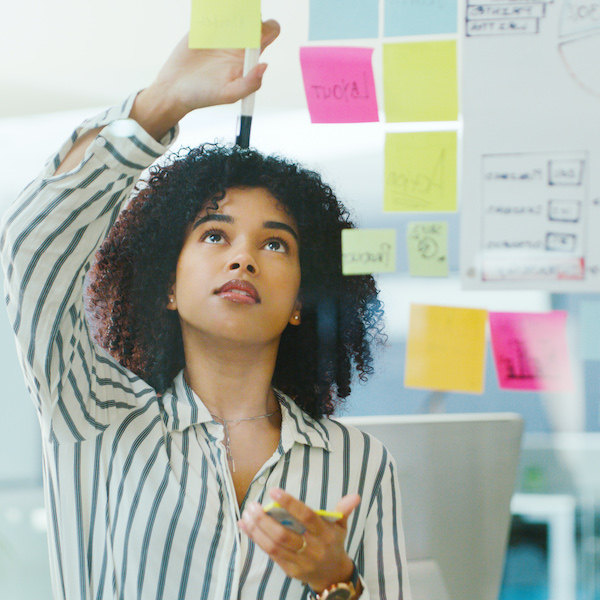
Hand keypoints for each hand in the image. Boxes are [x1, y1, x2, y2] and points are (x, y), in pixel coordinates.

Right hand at [130, 20, 279, 139]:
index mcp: (249, 56)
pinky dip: (215, 9)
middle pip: (255, 16)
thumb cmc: (204, 95)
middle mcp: (240, 41)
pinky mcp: (205, 24)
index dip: (264, 28)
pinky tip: (207, 22)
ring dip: (234, 10)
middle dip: (250, 14)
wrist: (174, 89)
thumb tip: (264, 66)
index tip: (250, 34)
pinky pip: (216, 9)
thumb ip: (250, 84)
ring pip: (238, 10)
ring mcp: (223, 31)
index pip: (268, 33)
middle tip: (234, 26)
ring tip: (220, 27)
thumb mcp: (229, 94)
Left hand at [238, 488, 359, 592]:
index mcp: (325, 534)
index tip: (273, 490)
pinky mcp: (290, 570)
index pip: (306, 516)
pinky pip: (271, 554)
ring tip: (246, 514)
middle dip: (265, 520)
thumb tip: (355, 496)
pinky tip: (246, 526)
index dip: (289, 503)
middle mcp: (312, 548)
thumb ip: (343, 510)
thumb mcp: (340, 526)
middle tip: (253, 505)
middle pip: (284, 535)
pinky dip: (256, 539)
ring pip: (274, 546)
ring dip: (257, 530)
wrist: (333, 576)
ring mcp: (300, 561)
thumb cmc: (333, 544)